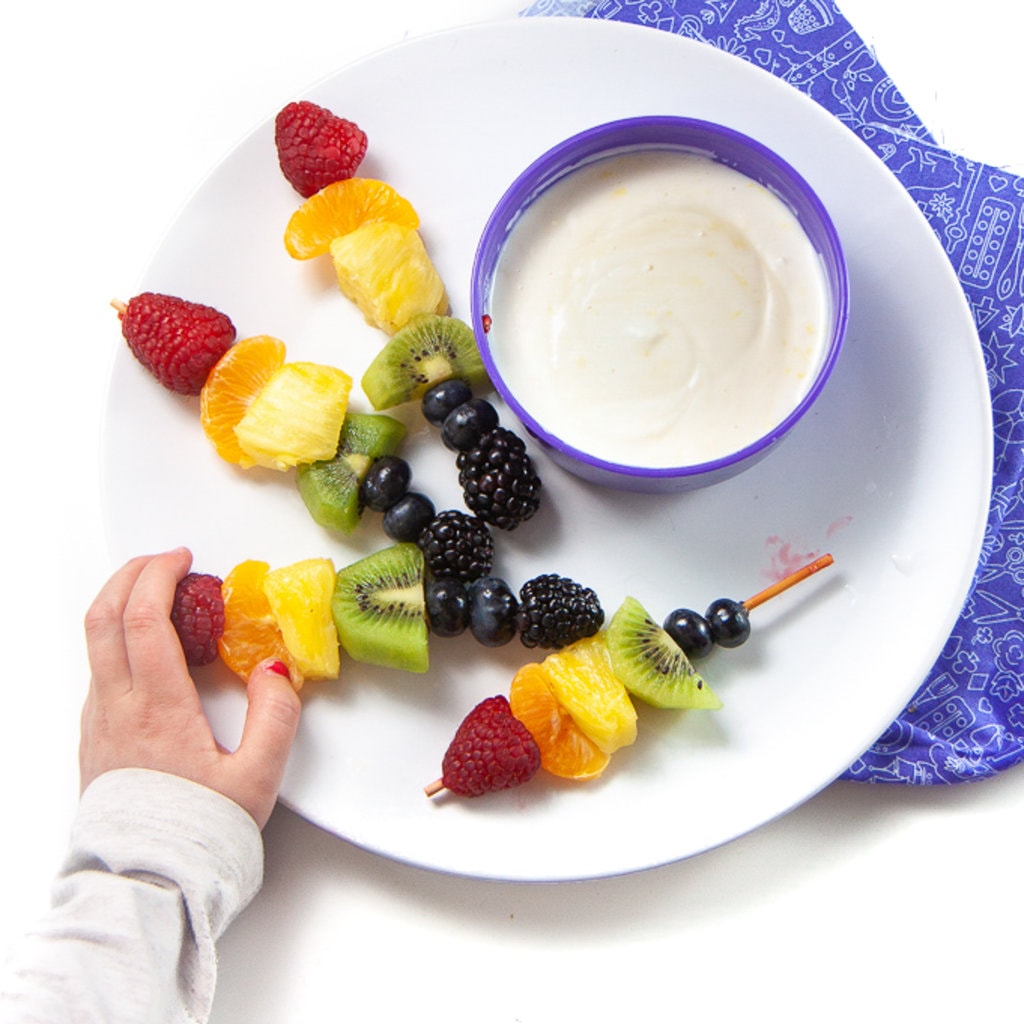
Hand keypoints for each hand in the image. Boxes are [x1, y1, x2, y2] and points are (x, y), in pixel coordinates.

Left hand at [80, 547, 301, 827]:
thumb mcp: (257, 777)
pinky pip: (100, 671)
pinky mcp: (95, 741)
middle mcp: (117, 707)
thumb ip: (275, 716)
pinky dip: (119, 639)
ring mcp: (100, 723)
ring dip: (121, 605)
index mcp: (157, 708)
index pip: (144, 619)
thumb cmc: (199, 834)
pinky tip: (151, 653)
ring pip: (95, 643)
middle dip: (130, 575)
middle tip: (162, 562)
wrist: (147, 886)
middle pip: (103, 618)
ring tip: (159, 600)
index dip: (159, 576)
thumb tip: (276, 671)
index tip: (183, 559)